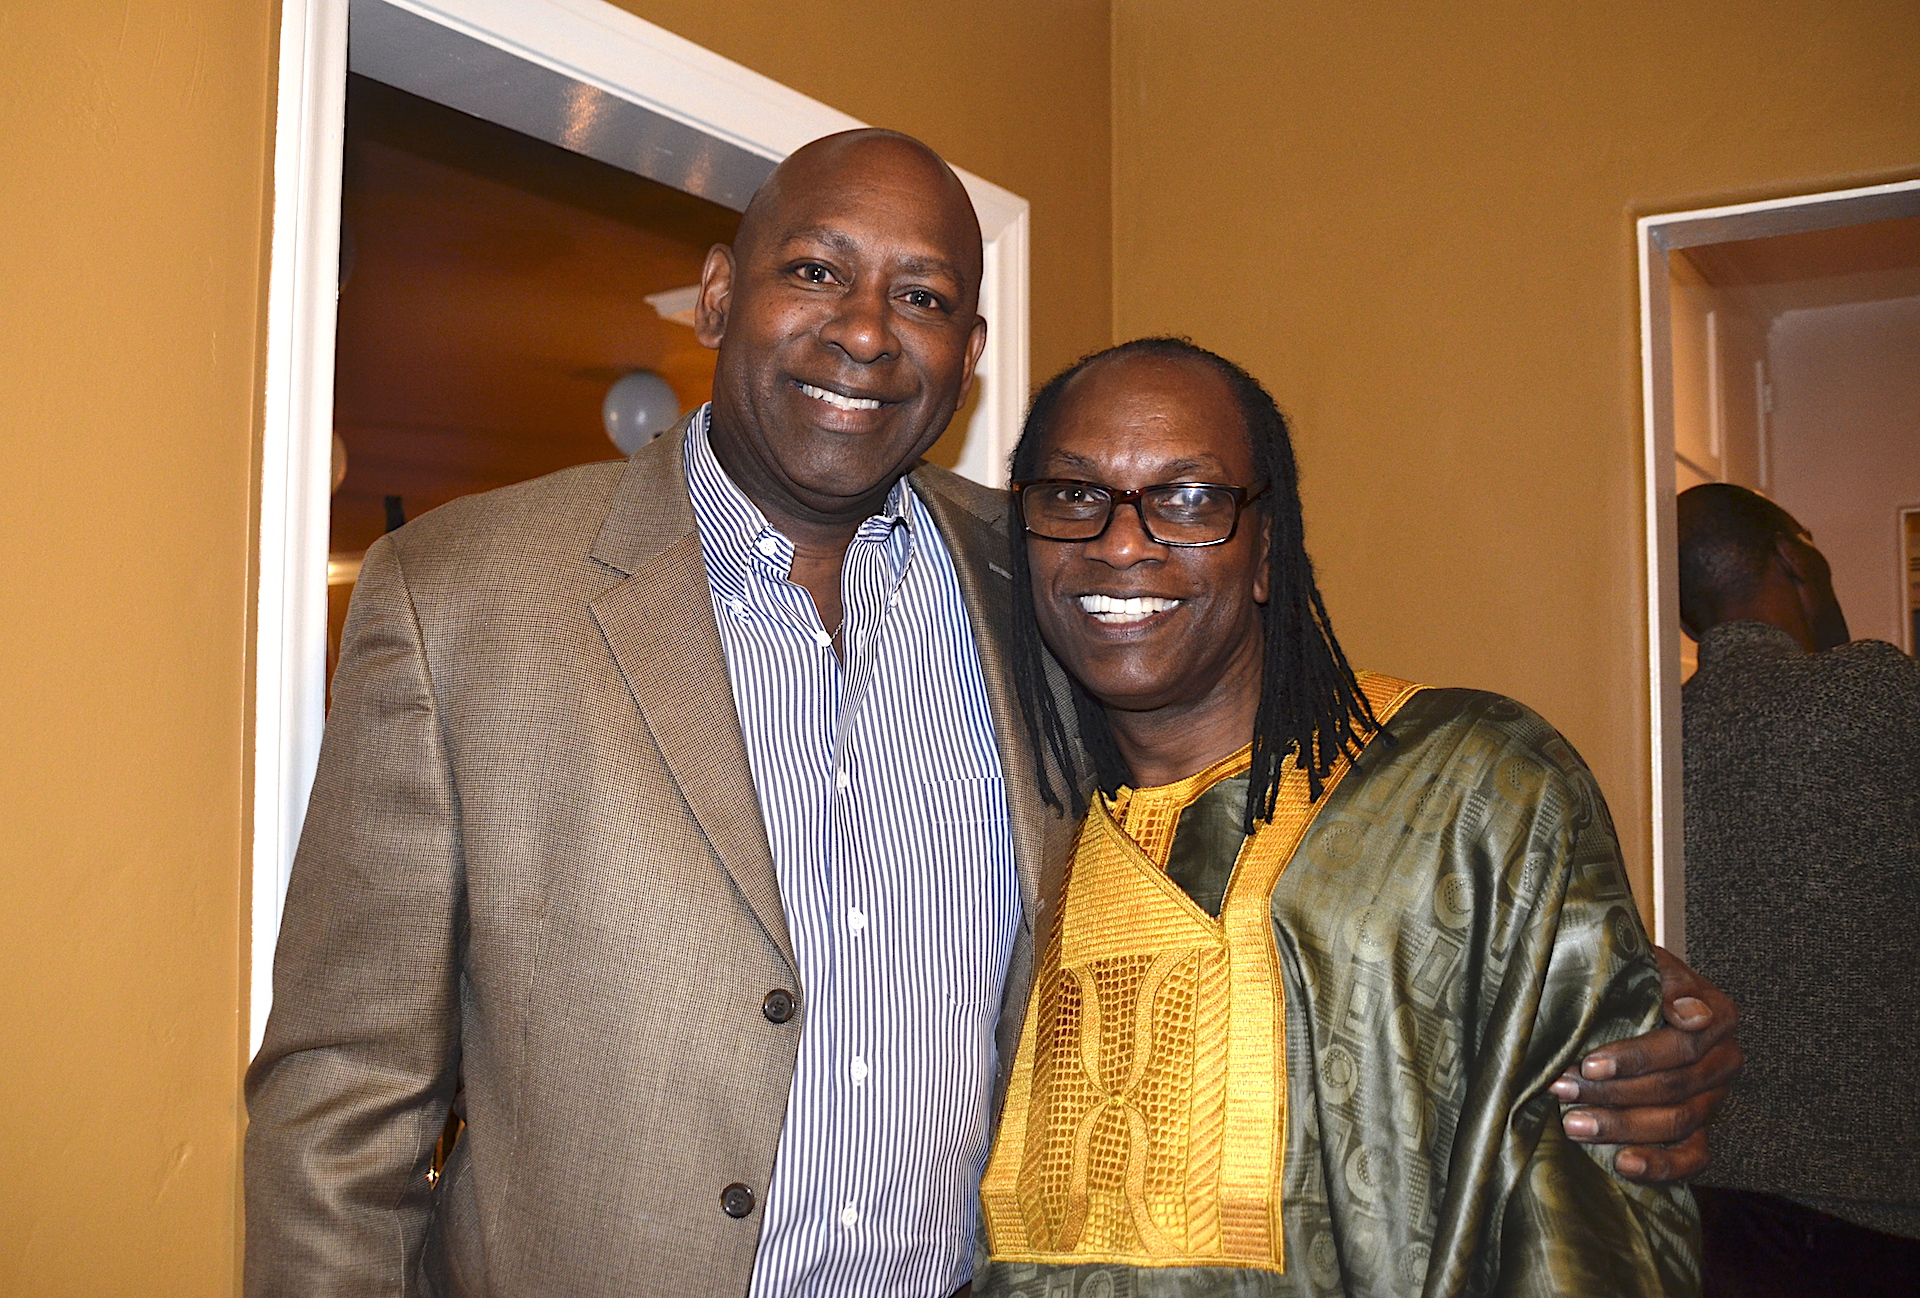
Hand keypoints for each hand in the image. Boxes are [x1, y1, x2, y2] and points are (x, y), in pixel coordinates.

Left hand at [1550, 946, 1742, 1182]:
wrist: (1627, 993)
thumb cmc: (1631, 977)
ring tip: (1573, 1124)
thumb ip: (1667, 983)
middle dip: (1612, 1092)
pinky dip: (1661, 1166)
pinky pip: (1693, 1158)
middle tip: (1562, 1089)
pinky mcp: (1702, 1130)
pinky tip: (1622, 1164)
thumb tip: (1693, 1014)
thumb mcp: (1644, 963)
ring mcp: (1715, 1098)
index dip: (1637, 1058)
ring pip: (1678, 1122)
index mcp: (1718, 1015)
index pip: (1684, 1044)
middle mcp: (1724, 1059)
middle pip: (1674, 1086)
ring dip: (1622, 1126)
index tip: (1590, 1062)